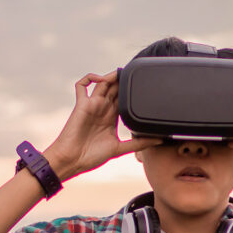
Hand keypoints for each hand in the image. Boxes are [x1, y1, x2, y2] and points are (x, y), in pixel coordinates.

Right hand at [44, 70, 159, 179]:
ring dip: (111, 76)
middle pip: (115, 88)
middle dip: (124, 80)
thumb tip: (160, 140)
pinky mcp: (81, 104)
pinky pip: (81, 85)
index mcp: (111, 117)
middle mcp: (102, 108)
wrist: (72, 160)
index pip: (124, 99)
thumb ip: (139, 143)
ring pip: (102, 83)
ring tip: (122, 72)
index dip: (132, 91)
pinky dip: (89, 78)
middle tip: (135, 73)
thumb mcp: (119, 148)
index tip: (144, 85)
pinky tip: (101, 79)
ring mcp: (92, 105)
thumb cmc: (91, 156)